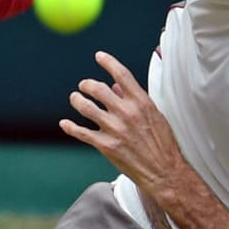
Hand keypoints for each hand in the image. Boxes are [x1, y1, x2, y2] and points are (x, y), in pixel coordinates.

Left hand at [60, 51, 188, 199]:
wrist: (164, 171)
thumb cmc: (163, 144)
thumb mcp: (154, 116)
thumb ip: (135, 99)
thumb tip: (117, 87)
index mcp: (142, 102)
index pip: (121, 74)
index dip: (108, 62)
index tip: (99, 56)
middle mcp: (127, 113)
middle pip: (98, 89)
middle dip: (87, 84)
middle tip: (83, 85)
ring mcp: (115, 129)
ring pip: (86, 107)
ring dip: (77, 100)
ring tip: (75, 98)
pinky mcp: (106, 146)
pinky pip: (81, 132)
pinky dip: (70, 126)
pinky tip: (65, 123)